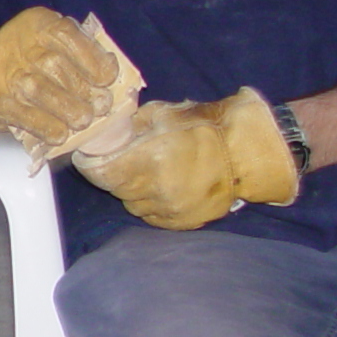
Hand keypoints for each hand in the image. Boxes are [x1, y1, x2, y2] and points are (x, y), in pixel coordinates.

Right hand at [0, 8, 128, 166]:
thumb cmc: (35, 58)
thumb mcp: (56, 42)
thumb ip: (82, 51)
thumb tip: (111, 74)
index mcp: (38, 23)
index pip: (66, 35)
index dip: (91, 58)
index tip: (108, 79)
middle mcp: (18, 44)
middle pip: (53, 65)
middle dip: (82, 89)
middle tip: (101, 106)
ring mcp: (4, 73)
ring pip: (37, 89)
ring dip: (66, 108)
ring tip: (84, 120)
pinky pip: (22, 115)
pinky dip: (45, 127)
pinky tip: (61, 134)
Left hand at [71, 88, 299, 229]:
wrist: (248, 153)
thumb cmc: (207, 127)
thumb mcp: (165, 114)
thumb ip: (132, 125)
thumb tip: (107, 132)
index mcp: (149, 162)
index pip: (100, 172)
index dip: (90, 164)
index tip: (89, 156)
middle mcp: (155, 192)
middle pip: (115, 188)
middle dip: (115, 173)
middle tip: (125, 158)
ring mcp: (169, 211)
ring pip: (133, 204)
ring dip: (134, 189)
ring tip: (151, 171)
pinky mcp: (181, 223)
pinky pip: (152, 217)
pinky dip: (151, 203)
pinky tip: (163, 187)